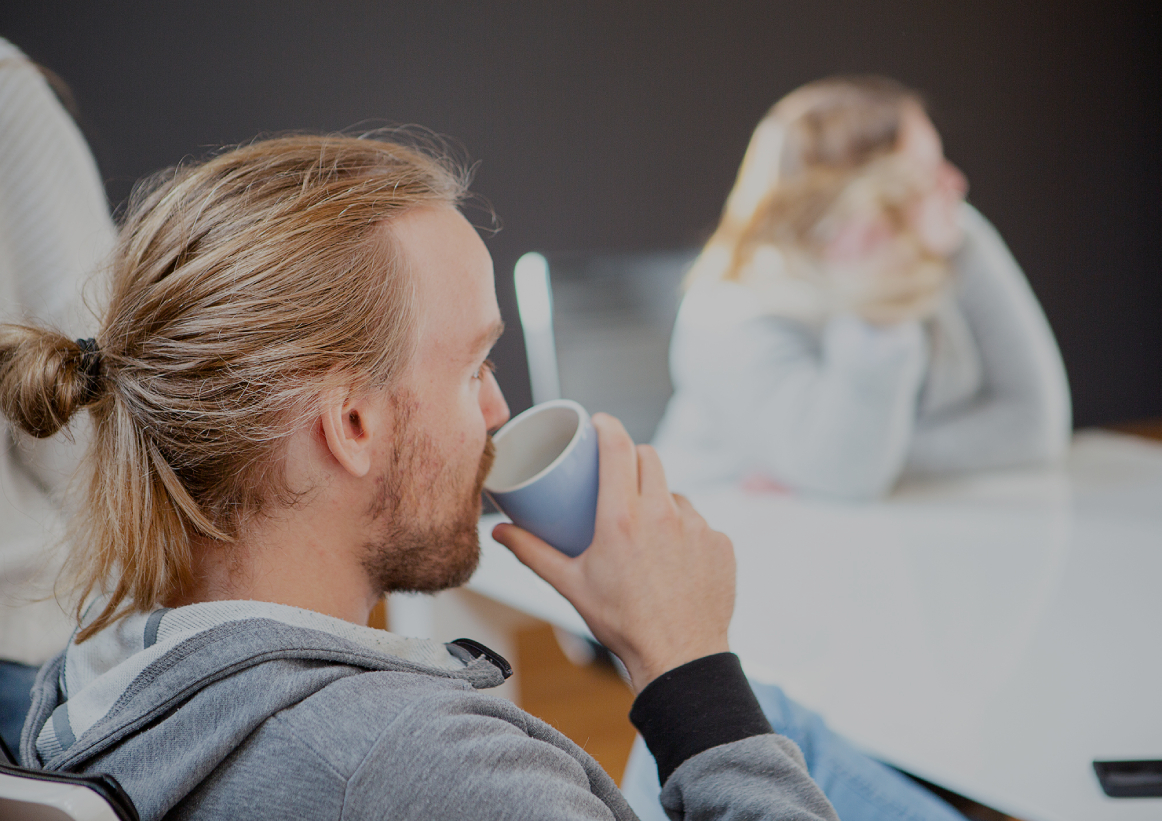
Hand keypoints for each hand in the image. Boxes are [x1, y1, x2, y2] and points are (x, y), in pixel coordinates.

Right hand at [492, 413, 734, 692]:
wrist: (679, 657)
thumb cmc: (623, 623)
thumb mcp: (571, 585)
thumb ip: (533, 553)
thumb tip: (502, 531)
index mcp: (622, 517)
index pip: (617, 447)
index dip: (607, 426)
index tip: (600, 422)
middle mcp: (663, 513)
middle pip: (649, 458)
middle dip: (633, 459)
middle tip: (618, 475)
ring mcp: (697, 526)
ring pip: (676, 492)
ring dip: (660, 500)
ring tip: (647, 528)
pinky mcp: (720, 543)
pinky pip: (700, 523)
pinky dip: (685, 531)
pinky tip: (674, 557)